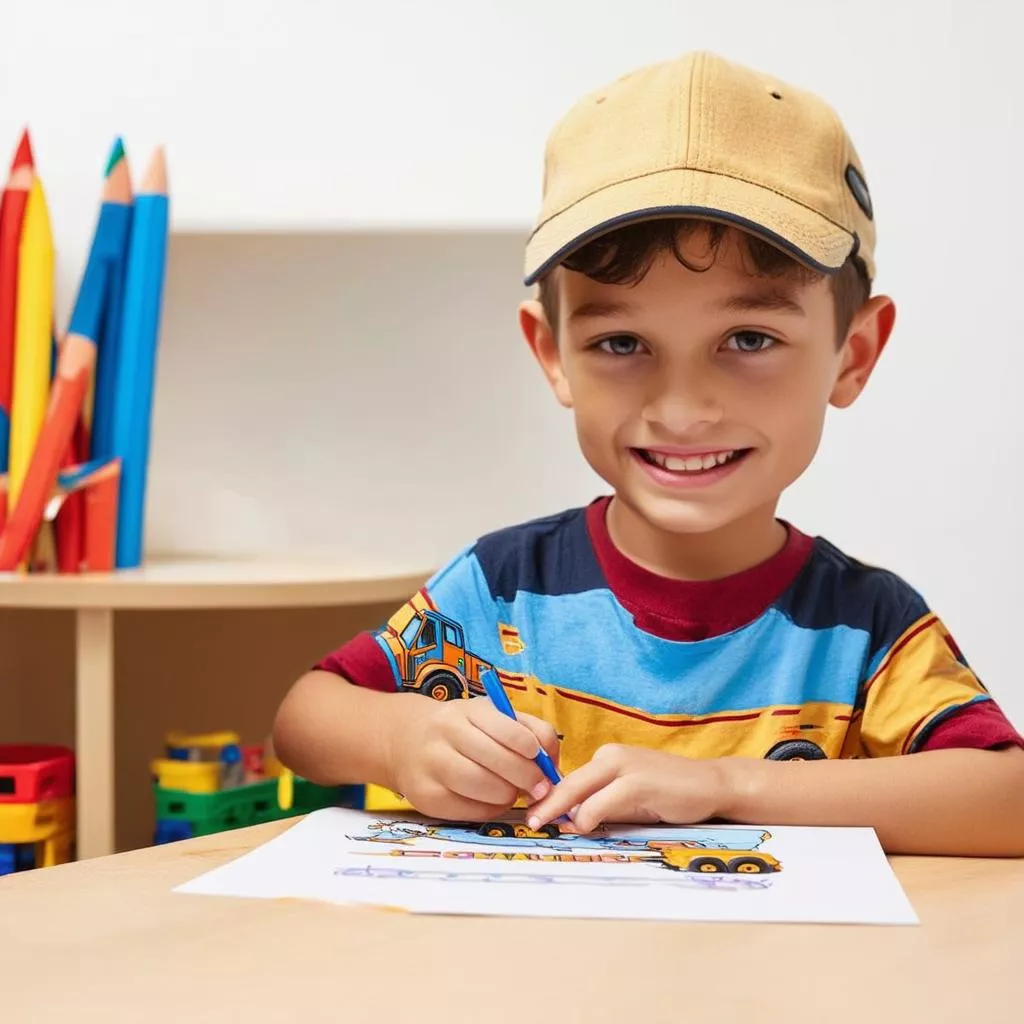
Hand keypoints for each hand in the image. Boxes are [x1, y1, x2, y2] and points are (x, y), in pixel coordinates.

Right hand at [387, 695, 560, 820]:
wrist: (405, 741)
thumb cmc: (462, 729)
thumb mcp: (491, 716)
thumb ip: (529, 731)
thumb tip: (554, 764)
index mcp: (467, 711)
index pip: (509, 730)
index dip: (533, 750)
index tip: (542, 760)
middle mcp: (445, 735)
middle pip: (498, 762)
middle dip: (527, 778)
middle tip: (539, 787)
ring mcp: (432, 767)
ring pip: (486, 789)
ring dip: (509, 795)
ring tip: (511, 791)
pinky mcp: (427, 799)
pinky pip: (472, 811)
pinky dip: (490, 809)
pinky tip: (490, 800)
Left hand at [526, 744, 728, 833]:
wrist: (710, 785)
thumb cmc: (669, 794)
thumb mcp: (629, 798)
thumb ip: (602, 804)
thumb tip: (570, 819)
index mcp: (606, 758)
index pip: (570, 779)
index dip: (551, 799)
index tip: (535, 814)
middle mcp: (611, 755)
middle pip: (568, 781)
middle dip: (546, 804)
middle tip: (530, 822)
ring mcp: (624, 766)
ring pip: (579, 790)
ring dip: (562, 812)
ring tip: (553, 828)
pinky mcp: (637, 781)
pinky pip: (601, 802)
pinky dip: (587, 817)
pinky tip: (584, 827)